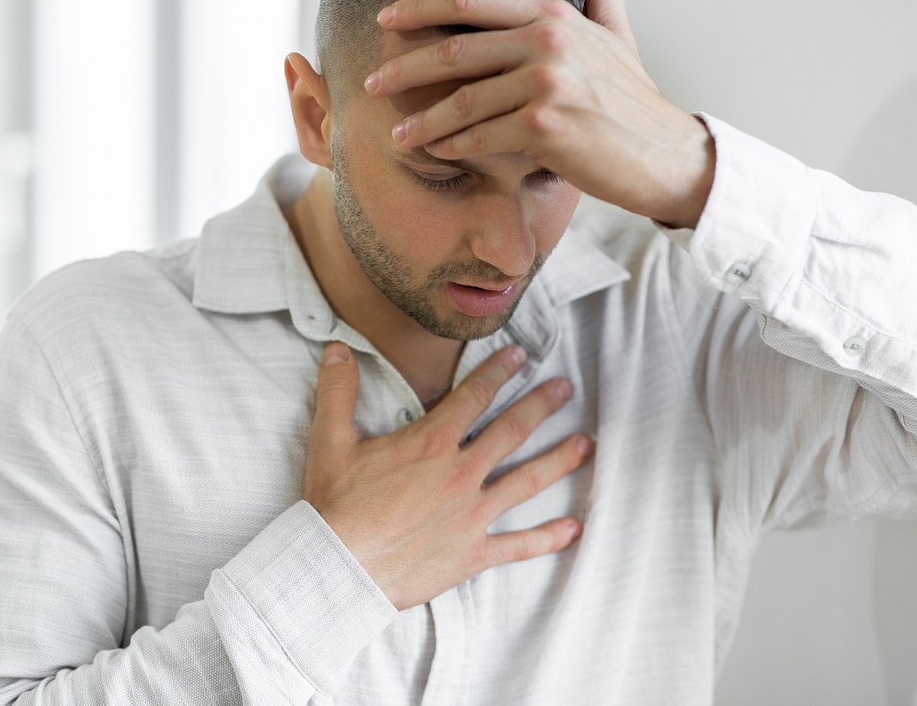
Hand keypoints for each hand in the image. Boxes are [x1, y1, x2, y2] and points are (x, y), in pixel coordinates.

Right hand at [304, 342, 592, 609]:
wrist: (338, 567)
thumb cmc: (335, 505)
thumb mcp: (330, 439)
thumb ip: (338, 389)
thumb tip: (337, 349)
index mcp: (430, 442)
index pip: (474, 395)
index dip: (498, 370)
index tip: (520, 355)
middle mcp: (460, 473)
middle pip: (512, 431)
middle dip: (542, 404)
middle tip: (565, 387)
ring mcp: (472, 514)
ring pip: (527, 481)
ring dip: (559, 460)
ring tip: (586, 444)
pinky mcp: (473, 553)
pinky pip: (519, 545)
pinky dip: (547, 538)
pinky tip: (572, 529)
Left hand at [364, 0, 714, 228]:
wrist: (666, 154)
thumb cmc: (634, 100)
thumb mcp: (617, 34)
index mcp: (554, 15)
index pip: (471, 0)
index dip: (420, 8)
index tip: (386, 18)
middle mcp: (548, 41)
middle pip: (453, 51)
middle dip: (404, 68)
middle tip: (372, 84)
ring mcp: (546, 83)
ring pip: (462, 101)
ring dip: (423, 121)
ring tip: (398, 134)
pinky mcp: (545, 127)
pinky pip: (480, 137)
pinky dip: (452, 147)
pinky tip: (435, 153)